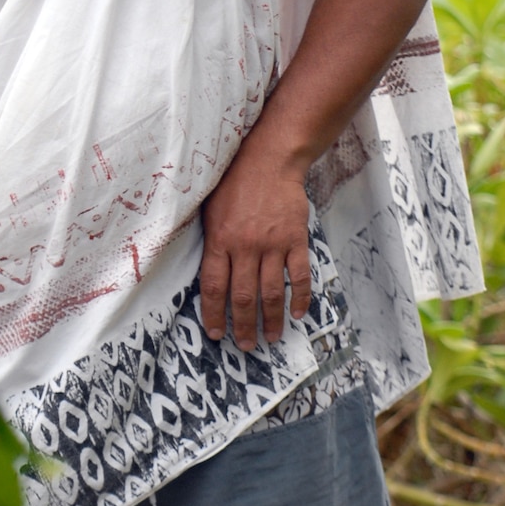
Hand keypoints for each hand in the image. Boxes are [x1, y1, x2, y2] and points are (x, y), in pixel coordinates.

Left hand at [199, 146, 311, 350]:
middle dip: (243, 326)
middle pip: (243, 297)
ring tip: (270, 337)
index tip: (216, 333)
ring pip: (271, 292)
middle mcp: (245, 246)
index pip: (214, 287)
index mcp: (219, 240)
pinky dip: (300, 297)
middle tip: (245, 345)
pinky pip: (299, 275)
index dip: (214, 314)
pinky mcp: (295, 239)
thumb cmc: (233, 183)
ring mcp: (273, 244)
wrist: (269, 160)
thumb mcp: (209, 209)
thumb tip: (205, 273)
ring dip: (271, 319)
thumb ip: (209, 241)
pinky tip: (297, 314)